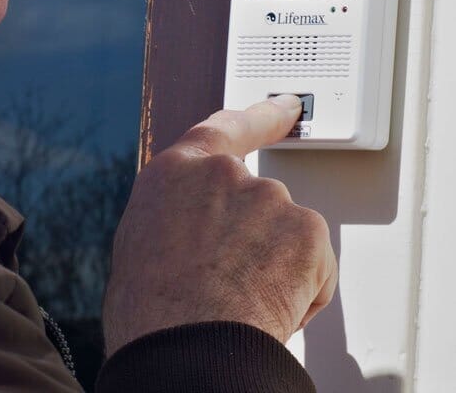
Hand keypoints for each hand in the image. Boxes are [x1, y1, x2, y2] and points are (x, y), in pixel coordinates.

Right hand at [102, 95, 337, 356]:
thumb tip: (191, 231)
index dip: (261, 117)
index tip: (287, 107)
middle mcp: (223, 173)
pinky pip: (314, 265)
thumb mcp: (140, 244)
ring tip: (241, 302)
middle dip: (256, 239)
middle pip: (258, 199)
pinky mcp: (304, 230)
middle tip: (230, 284)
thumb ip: (176, 215)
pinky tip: (270, 309)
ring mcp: (267, 197)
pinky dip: (303, 291)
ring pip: (286, 236)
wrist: (186, 349)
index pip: (225, 129)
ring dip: (276, 267)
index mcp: (176, 171)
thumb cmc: (153, 314)